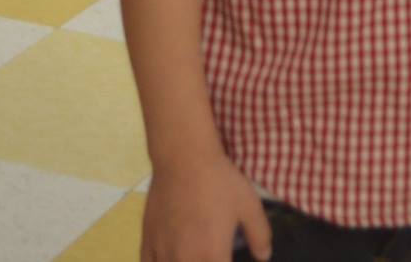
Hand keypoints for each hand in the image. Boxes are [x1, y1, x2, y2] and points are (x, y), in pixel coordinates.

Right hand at [140, 153, 272, 261]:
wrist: (183, 159)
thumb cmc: (219, 181)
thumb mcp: (250, 205)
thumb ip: (259, 234)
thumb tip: (264, 256)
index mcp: (212, 256)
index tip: (227, 259)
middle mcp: (185, 260)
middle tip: (213, 256)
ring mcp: (162, 253)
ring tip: (195, 256)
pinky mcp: (147, 243)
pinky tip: (170, 260)